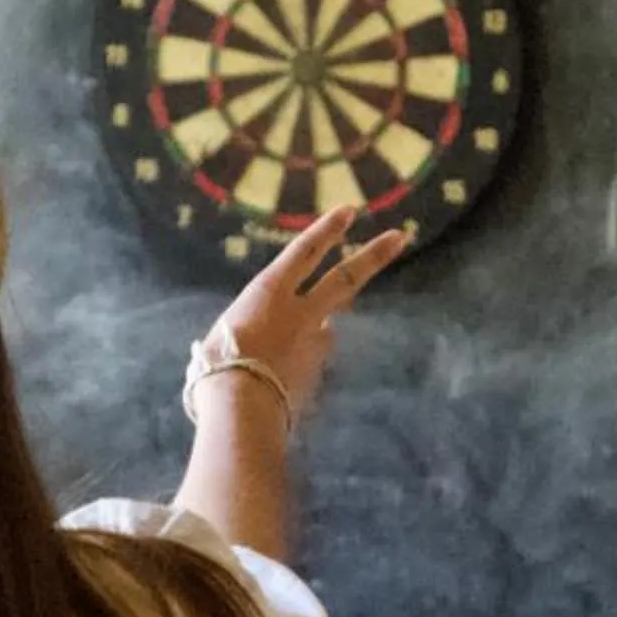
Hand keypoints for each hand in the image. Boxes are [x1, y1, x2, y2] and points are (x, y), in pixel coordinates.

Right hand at [196, 204, 410, 429]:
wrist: (240, 406)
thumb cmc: (216, 365)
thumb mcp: (223, 335)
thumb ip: (249, 328)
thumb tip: (256, 337)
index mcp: (269, 291)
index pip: (304, 251)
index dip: (326, 230)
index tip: (350, 211)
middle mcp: (301, 310)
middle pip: (345, 277)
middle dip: (374, 256)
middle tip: (399, 237)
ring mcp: (316, 342)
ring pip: (328, 326)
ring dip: (315, 333)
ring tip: (287, 353)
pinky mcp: (320, 372)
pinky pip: (313, 362)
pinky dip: (301, 367)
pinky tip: (282, 384)